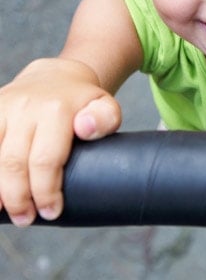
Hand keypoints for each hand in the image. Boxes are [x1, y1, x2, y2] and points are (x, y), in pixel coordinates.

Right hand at [0, 57, 120, 225]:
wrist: (55, 76)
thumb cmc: (81, 103)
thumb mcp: (104, 106)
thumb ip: (105, 118)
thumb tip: (85, 129)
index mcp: (57, 109)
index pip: (46, 159)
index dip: (46, 191)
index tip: (52, 211)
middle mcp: (27, 106)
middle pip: (14, 163)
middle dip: (19, 198)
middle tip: (27, 218)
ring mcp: (5, 107)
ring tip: (6, 210)